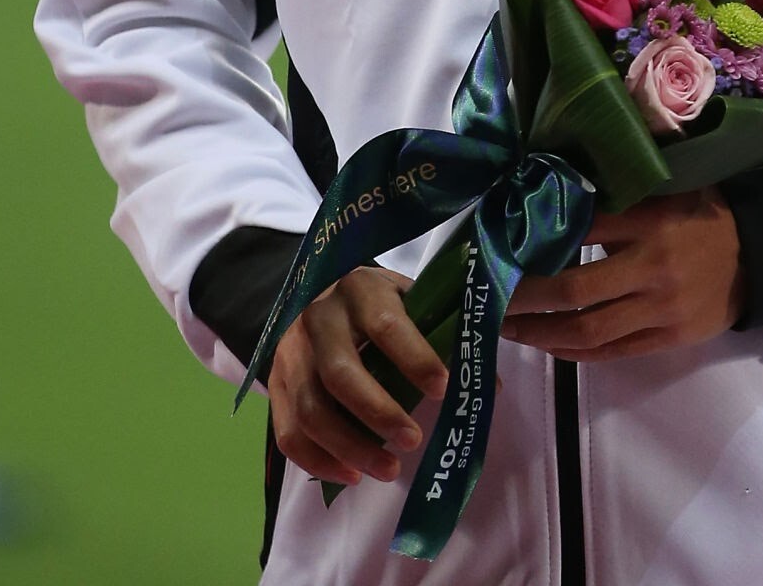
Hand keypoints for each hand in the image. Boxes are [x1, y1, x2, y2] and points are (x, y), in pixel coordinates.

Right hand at [268, 265, 448, 487]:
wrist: (321, 294)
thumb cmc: (379, 302)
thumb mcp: (410, 301)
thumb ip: (445, 335)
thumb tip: (487, 385)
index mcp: (361, 288)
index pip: (385, 322)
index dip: (414, 357)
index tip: (442, 388)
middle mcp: (319, 317)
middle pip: (340, 374)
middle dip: (379, 413)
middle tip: (414, 440)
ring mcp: (291, 352)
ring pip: (311, 410)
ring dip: (350, 448)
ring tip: (390, 468)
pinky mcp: (275, 383)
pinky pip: (289, 432)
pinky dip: (320, 461)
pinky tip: (353, 475)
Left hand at [500, 189, 744, 361]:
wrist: (758, 257)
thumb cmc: (704, 213)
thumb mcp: (669, 185)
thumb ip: (623, 188)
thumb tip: (562, 182)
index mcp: (652, 220)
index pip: (583, 230)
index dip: (539, 240)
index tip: (503, 242)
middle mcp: (654, 267)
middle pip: (576, 289)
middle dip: (526, 297)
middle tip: (491, 294)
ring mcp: (662, 309)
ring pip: (589, 330)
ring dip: (541, 332)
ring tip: (507, 327)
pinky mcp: (669, 339)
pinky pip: (613, 352)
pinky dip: (575, 351)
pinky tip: (548, 343)